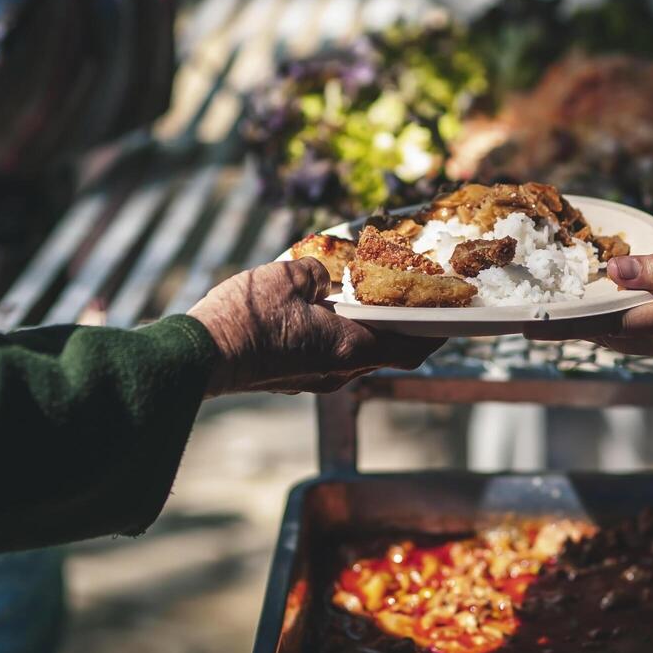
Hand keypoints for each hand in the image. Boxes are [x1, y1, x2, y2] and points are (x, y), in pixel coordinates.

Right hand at [188, 259, 441, 395]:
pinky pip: (327, 357)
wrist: (203, 355)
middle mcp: (339, 372)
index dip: (434, 336)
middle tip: (407, 301)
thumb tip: (322, 279)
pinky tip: (324, 312)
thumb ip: (317, 272)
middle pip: (384, 352)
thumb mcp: (288, 276)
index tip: (449, 321)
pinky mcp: (292, 379)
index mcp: (350, 348)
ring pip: (354, 355)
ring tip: (364, 301)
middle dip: (399, 328)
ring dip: (365, 331)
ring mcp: (314, 380)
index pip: (410, 349)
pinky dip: (337, 336)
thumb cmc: (249, 317)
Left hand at [528, 237, 652, 370]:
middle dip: (575, 327)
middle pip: (612, 337)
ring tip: (566, 312)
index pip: (607, 323)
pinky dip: (629, 327)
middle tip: (535, 319)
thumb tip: (611, 273)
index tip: (529, 325)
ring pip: (631, 341)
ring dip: (600, 327)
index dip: (566, 322)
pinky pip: (652, 340)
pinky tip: (616, 311)